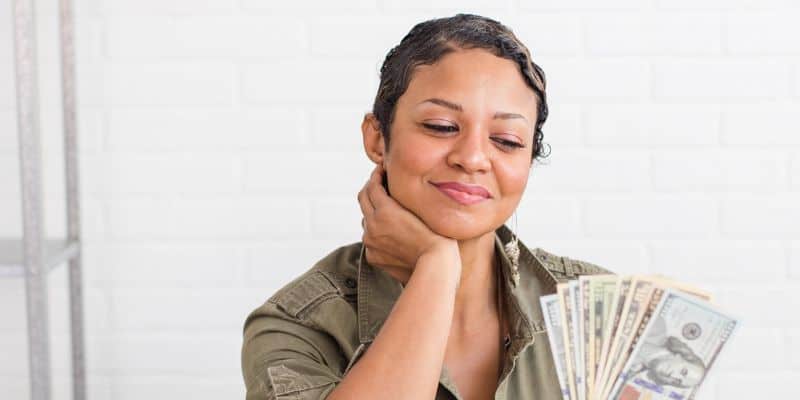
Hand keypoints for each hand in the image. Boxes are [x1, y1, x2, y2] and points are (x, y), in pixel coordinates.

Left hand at [357, 164, 455, 284]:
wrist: (436, 267)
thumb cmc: (437, 237)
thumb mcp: (422, 209)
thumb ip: (405, 197)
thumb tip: (398, 186)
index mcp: (384, 211)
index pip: (372, 186)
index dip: (376, 175)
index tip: (382, 170)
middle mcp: (373, 225)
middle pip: (363, 199)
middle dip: (371, 188)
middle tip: (380, 183)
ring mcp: (371, 242)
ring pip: (366, 220)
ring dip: (373, 212)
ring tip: (388, 209)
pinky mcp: (372, 256)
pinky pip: (371, 239)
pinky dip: (377, 232)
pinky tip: (391, 232)